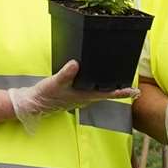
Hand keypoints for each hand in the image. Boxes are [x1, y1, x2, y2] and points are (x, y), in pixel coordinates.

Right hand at [8, 61, 138, 132]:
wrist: (33, 103)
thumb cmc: (44, 95)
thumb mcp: (54, 82)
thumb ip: (65, 74)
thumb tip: (75, 64)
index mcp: (84, 96)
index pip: (107, 94)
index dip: (122, 92)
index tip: (135, 91)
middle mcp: (85, 98)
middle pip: (106, 93)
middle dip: (119, 88)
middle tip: (133, 83)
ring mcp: (80, 97)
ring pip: (99, 92)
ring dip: (109, 86)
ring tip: (120, 78)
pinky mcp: (74, 95)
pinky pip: (91, 90)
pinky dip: (98, 84)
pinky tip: (98, 79)